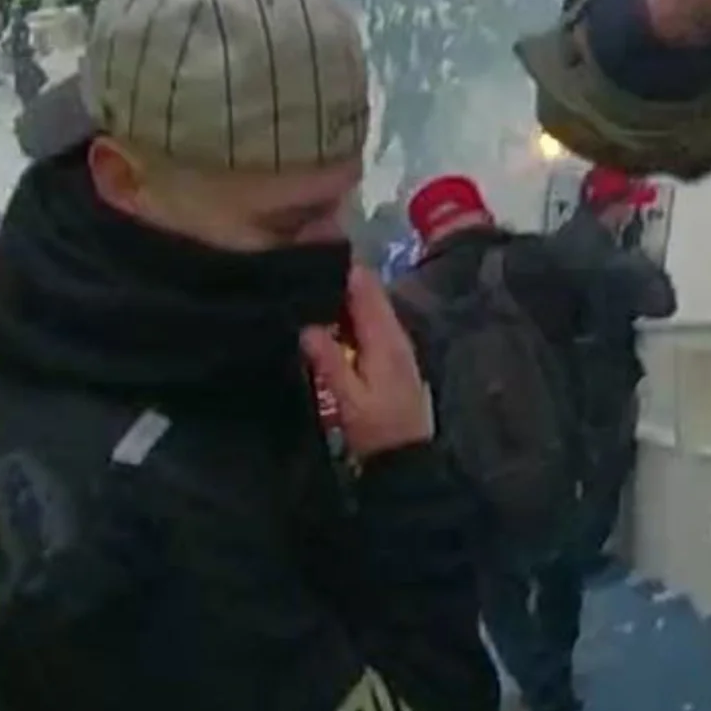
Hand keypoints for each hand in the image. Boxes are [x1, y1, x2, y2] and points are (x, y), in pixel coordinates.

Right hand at [300, 266, 433, 459]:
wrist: (406, 457)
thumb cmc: (377, 429)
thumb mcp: (349, 399)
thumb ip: (329, 362)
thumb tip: (307, 327)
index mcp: (385, 339)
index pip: (367, 289)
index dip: (344, 268)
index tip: (315, 253)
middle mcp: (396, 335)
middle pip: (371, 295)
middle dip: (342, 280)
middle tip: (305, 270)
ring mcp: (397, 346)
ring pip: (371, 310)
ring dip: (346, 300)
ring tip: (311, 291)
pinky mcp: (393, 359)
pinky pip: (372, 326)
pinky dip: (353, 318)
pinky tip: (331, 323)